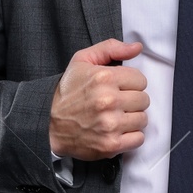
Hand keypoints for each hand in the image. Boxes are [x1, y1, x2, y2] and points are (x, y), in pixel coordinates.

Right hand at [48, 39, 148, 160]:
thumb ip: (111, 48)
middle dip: (132, 100)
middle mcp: (108, 101)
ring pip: (143, 119)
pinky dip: (131, 136)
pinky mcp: (111, 144)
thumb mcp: (83, 60)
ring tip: (116, 116)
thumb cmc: (67, 92)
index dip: (130, 83)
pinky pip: (139, 138)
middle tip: (116, 103)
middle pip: (144, 100)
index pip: (141, 80)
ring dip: (132, 118)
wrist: (48, 123)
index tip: (119, 88)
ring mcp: (110, 124)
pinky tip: (117, 130)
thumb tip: (137, 47)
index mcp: (104, 77)